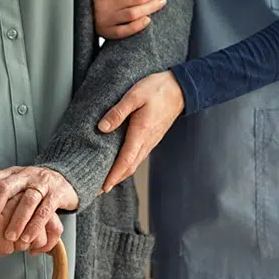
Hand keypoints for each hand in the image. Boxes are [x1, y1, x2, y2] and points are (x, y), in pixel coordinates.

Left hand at [0, 166, 77, 245]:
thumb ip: (2, 204)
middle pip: (4, 188)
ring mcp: (42, 183)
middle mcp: (25, 175)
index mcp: (11, 174)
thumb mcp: (17, 188)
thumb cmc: (36, 189)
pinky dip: (35, 226)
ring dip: (17, 221)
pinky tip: (28, 238)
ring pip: (27, 200)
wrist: (68, 178)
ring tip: (10, 238)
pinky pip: (46, 210)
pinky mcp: (57, 194)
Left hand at [98, 71, 183, 191]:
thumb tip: (102, 128)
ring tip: (106, 181)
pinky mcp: (151, 138)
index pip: (125, 161)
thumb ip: (118, 112)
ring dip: (120, 175)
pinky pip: (137, 157)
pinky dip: (126, 166)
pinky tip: (119, 165)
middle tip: (98, 190)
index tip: (103, 188)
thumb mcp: (134, 95)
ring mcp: (150, 142)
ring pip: (133, 164)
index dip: (113, 176)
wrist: (180, 88)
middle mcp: (146, 142)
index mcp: (141, 133)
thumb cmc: (158, 89)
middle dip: (113, 181)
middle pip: (128, 168)